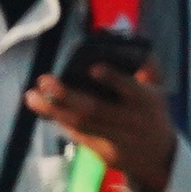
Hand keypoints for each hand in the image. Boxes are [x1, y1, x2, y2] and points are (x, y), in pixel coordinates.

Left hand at [30, 61, 179, 191]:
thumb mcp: (156, 85)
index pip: (131, 89)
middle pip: (95, 110)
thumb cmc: (151, 108)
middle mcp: (132, 122)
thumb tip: (110, 35)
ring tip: (32, 97)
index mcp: (148, 101)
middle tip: (44, 80)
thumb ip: (143, 61)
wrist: (158, 156)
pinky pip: (79, 136)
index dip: (113, 79)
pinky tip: (45, 109)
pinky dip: (61, 121)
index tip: (93, 68)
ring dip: (54, 110)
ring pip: (82, 125)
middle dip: (67, 95)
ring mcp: (118, 141)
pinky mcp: (105, 154)